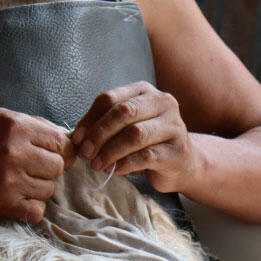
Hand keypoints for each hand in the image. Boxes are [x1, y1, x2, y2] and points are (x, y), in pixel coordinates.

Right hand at [0, 108, 74, 221]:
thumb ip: (32, 124)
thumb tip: (64, 137)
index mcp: (16, 128)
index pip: (59, 141)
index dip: (60, 148)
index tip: (54, 152)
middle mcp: (15, 153)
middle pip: (57, 166)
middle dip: (48, 165)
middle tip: (31, 165)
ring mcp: (9, 181)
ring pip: (48, 189)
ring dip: (38, 186)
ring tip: (19, 179)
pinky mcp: (1, 205)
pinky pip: (36, 211)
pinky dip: (31, 206)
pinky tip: (18, 196)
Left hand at [71, 82, 196, 193]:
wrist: (183, 163)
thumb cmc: (148, 142)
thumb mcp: (126, 127)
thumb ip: (105, 126)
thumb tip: (78, 138)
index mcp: (144, 91)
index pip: (110, 98)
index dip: (90, 118)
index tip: (77, 138)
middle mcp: (162, 102)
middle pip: (123, 112)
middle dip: (99, 134)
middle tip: (85, 153)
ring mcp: (173, 125)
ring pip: (135, 134)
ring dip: (110, 151)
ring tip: (97, 164)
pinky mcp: (177, 150)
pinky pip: (146, 156)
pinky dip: (125, 163)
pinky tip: (115, 170)